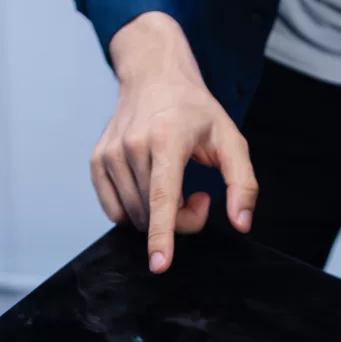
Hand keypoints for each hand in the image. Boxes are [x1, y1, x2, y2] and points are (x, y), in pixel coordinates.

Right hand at [97, 13, 257, 272]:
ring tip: (175, 185)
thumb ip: (242, 183)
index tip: (159, 264)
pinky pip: (115, 211)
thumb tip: (241, 223)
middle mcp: (133, 146)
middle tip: (199, 196)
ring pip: (134, 217)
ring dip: (159, 216)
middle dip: (181, 220)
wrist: (154, 77)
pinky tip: (150, 187)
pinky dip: (136, 212)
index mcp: (167, 139)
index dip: (163, 234)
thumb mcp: (231, 140)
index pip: (163, 196)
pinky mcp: (97, 162)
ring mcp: (110, 154)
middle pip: (154, 214)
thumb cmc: (195, 111)